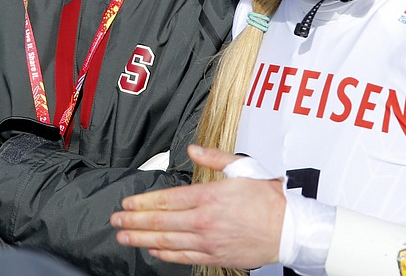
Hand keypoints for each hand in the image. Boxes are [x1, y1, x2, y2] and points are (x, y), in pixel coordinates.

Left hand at [110, 145, 285, 267]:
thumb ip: (213, 158)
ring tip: (125, 238)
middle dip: (134, 222)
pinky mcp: (215, 256)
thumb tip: (193, 149)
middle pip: (160, 222)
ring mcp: (208, 241)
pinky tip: (153, 251)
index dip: (143, 203)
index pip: (166, 200)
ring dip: (142, 239)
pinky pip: (183, 257)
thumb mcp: (241, 167)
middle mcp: (204, 220)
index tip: (127, 205)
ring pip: (167, 241)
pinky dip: (165, 255)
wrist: (290, 228)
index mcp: (208, 196)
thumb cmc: (268, 198)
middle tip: (115, 222)